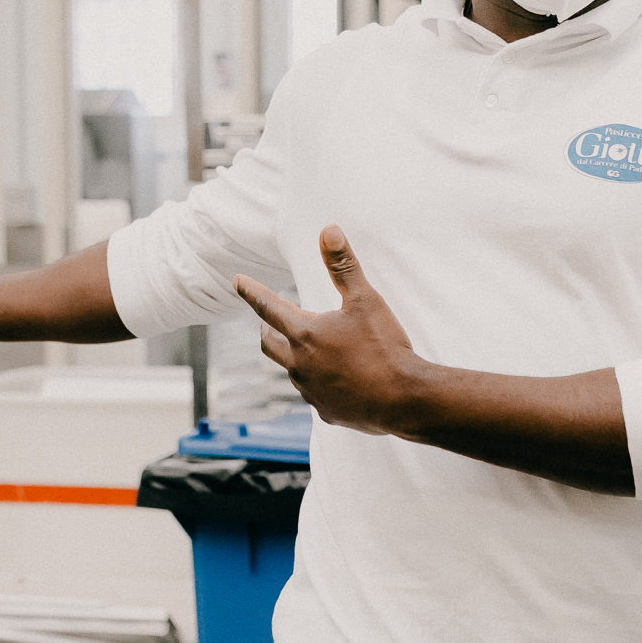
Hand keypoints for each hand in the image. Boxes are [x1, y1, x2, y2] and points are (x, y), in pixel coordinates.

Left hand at [234, 226, 425, 435]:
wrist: (404, 399)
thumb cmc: (384, 347)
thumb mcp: (365, 300)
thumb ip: (344, 266)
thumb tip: (328, 231)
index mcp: (305, 334)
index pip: (268, 307)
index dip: (251, 291)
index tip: (237, 281)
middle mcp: (299, 364)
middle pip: (269, 343)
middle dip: (266, 328)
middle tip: (267, 320)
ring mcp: (310, 391)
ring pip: (291, 369)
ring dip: (293, 355)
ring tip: (309, 348)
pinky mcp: (326, 411)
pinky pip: (313, 392)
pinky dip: (317, 380)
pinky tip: (334, 378)